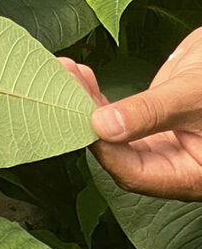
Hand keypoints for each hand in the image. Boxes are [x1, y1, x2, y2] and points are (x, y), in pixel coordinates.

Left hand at [60, 28, 201, 199]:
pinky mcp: (153, 121)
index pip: (134, 173)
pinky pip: (118, 115)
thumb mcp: (192, 97)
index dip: (104, 149)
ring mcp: (162, 142)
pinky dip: (97, 96)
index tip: (80, 118)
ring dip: (86, 103)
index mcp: (190, 175)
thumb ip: (150, 113)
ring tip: (65, 73)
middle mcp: (174, 164)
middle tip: (60, 87)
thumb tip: (102, 126)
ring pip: (112, 132)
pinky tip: (81, 75)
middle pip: (117, 153)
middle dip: (85, 120)